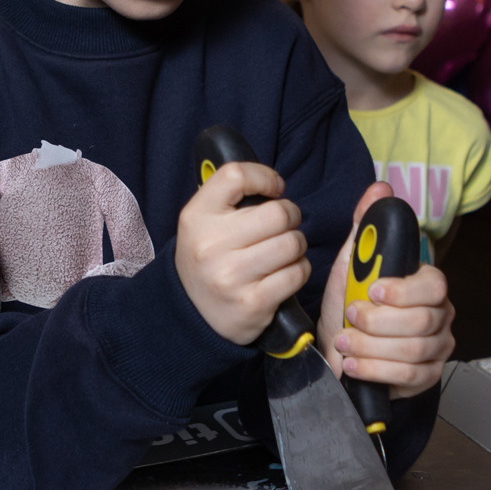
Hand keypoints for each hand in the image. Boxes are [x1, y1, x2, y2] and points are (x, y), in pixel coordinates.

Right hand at [176, 161, 309, 345]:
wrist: (192, 313)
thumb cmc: (208, 258)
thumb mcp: (202, 222)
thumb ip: (230, 197)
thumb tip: (273, 183)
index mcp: (196, 217)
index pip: (235, 176)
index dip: (264, 177)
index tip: (274, 188)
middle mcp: (210, 246)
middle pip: (278, 213)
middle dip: (291, 216)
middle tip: (284, 225)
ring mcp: (231, 277)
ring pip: (293, 243)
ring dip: (297, 245)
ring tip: (284, 250)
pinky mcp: (253, 303)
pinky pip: (297, 273)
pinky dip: (299, 269)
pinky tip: (285, 272)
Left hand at [318, 181, 454, 397]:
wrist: (337, 349)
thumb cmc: (347, 306)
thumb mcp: (349, 265)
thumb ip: (363, 229)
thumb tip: (379, 189)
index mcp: (425, 284)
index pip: (433, 285)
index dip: (403, 290)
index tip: (372, 290)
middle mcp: (439, 315)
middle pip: (422, 322)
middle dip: (377, 323)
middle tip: (349, 318)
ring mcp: (437, 348)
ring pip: (414, 350)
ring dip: (370, 347)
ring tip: (345, 342)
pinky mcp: (427, 377)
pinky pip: (411, 377)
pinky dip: (376, 370)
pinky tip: (354, 364)